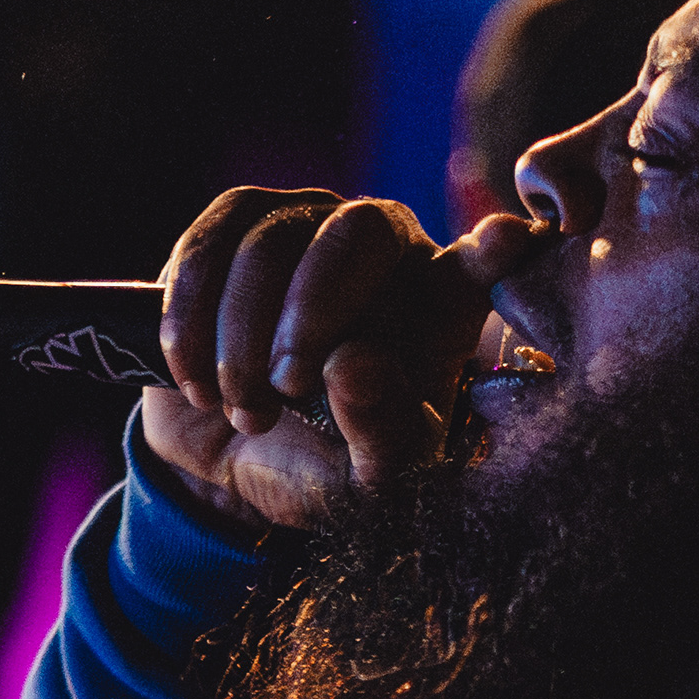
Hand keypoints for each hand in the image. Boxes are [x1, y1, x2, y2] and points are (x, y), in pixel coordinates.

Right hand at [138, 188, 538, 536]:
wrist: (230, 453)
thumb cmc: (323, 461)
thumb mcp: (363, 477)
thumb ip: (378, 433)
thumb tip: (355, 364)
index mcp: (442, 305)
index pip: (479, 264)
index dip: (491, 251)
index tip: (508, 241)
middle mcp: (385, 247)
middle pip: (357, 231)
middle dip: (312, 310)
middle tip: (286, 386)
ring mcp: (308, 221)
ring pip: (269, 242)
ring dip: (242, 337)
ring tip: (246, 410)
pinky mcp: (235, 223)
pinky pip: (207, 247)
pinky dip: (190, 321)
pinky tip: (195, 379)